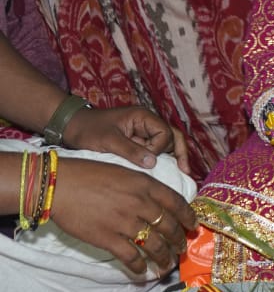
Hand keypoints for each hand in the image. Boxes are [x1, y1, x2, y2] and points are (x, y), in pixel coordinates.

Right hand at [49, 158, 195, 273]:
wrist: (59, 184)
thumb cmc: (89, 174)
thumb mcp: (124, 171)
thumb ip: (143, 186)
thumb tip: (158, 200)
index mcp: (146, 185)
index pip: (177, 203)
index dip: (189, 217)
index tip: (194, 226)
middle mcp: (140, 204)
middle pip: (169, 226)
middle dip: (178, 240)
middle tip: (181, 248)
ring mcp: (125, 223)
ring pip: (154, 245)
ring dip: (163, 257)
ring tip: (166, 264)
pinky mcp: (108, 239)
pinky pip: (131, 257)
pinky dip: (139, 267)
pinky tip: (142, 271)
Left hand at [61, 106, 184, 167]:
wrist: (70, 128)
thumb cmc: (88, 130)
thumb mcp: (108, 141)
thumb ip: (131, 150)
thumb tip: (153, 163)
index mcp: (143, 117)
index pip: (164, 133)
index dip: (160, 148)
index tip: (149, 161)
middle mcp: (147, 123)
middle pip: (172, 137)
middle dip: (179, 153)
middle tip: (185, 171)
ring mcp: (142, 133)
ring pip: (166, 145)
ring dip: (171, 158)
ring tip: (179, 175)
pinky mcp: (136, 142)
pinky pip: (154, 151)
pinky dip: (160, 161)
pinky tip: (162, 174)